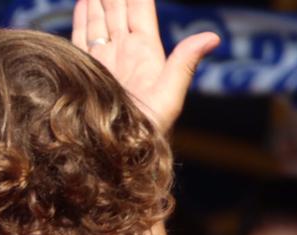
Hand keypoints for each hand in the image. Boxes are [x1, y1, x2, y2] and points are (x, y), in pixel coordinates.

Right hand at [72, 0, 219, 132]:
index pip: (140, 11)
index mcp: (147, 55)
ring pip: (101, 19)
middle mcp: (125, 54)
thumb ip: (185, 63)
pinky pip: (83, 36)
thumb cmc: (146, 134)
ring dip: (100, 0)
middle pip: (119, 10)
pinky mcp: (85, 69)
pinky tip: (84, 0)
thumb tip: (213, 37)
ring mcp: (105, 60)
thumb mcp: (168, 96)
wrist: (116, 158)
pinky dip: (83, 16)